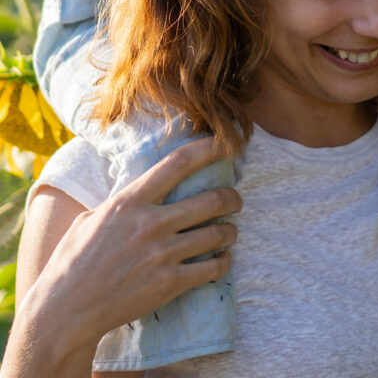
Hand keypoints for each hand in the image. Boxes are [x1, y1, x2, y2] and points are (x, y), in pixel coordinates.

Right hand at [6, 139, 240, 375]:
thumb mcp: (92, 217)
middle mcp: (151, 223)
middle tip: (236, 198)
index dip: (206, 149)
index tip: (223, 143)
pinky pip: (211, 268)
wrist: (66, 309)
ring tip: (230, 230)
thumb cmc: (73, 260)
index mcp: (131, 201)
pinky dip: (224, 262)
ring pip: (217, 233)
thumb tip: (140, 187)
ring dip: (230, 230)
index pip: (178, 164)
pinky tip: (224, 259)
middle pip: (210, 200)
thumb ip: (122, 202)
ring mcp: (162, 254)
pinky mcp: (169, 284)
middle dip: (232, 197)